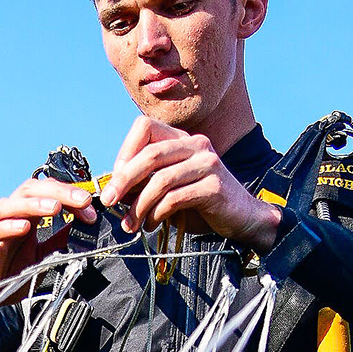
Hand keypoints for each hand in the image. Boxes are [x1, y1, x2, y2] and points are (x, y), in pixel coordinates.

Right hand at [0, 175, 105, 317]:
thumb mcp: (41, 258)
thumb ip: (56, 243)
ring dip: (34, 203)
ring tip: (55, 207)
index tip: (91, 209)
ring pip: (10, 205)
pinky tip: (23, 227)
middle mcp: (11, 217)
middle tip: (81, 200)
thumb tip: (79, 231)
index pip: (49, 193)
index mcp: (27, 217)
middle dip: (59, 192)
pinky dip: (7, 227)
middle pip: (32, 189)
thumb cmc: (8, 274)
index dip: (71, 196)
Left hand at [98, 115, 282, 247]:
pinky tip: (153, 225)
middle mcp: (196, 145)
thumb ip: (146, 183)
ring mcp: (207, 163)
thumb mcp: (171, 188)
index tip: (115, 178)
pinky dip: (158, 214)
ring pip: (160, 180)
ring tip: (131, 223)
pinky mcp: (214, 186)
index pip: (144, 126)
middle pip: (150, 155)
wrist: (242, 217)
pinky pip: (175, 198)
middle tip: (109, 201)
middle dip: (123, 180)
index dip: (125, 151)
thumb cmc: (203, 203)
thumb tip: (114, 189)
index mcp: (183, 139)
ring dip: (139, 205)